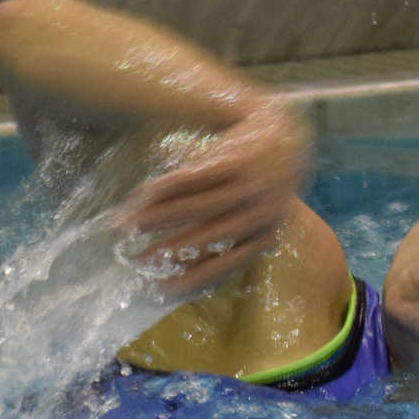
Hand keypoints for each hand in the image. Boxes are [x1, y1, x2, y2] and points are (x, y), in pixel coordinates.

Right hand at [116, 98, 309, 296]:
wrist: (286, 131)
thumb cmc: (266, 183)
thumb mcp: (261, 216)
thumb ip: (233, 241)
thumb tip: (187, 270)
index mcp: (264, 236)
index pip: (225, 265)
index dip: (192, 277)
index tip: (163, 287)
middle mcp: (259, 214)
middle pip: (206, 239)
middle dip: (169, 251)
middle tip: (139, 260)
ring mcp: (248, 186)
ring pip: (196, 207)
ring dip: (160, 217)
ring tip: (132, 226)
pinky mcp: (235, 159)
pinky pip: (193, 177)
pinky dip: (166, 186)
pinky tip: (143, 193)